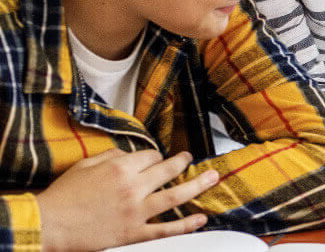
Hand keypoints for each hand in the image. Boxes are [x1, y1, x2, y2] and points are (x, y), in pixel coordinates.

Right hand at [36, 149, 217, 251]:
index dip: (155, 157)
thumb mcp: (85, 166)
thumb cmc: (62, 196)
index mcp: (120, 168)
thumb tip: (129, 154)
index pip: (150, 156)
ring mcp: (136, 211)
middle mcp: (133, 187)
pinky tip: (201, 218)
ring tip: (213, 178)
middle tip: (191, 159)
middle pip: (168, 170)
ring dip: (197, 186)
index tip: (157, 160)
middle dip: (183, 163)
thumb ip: (111, 156)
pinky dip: (186, 224)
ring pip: (175, 196)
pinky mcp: (133, 233)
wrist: (48, 225)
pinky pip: (166, 229)